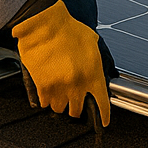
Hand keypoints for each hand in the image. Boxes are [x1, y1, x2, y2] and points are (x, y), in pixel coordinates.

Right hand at [11, 0, 112, 125]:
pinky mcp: (42, 87)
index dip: (104, 116)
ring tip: (58, 94)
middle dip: (76, 107)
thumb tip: (95, 73)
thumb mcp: (92, 44)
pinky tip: (46, 92)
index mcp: (94, 73)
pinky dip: (46, 100)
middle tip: (73, 100)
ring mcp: (60, 87)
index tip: (104, 122)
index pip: (102, 103)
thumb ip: (96, 62)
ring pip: (60, 109)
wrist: (44, 24)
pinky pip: (45, 103)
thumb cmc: (67, 29)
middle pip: (78, 110)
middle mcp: (78, 84)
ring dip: (60, 103)